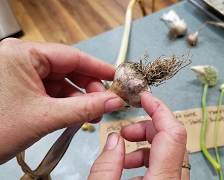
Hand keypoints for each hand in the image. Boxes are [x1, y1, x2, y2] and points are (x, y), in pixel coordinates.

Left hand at [0, 39, 123, 163]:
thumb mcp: (46, 117)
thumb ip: (85, 107)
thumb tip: (114, 101)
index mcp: (22, 54)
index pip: (71, 56)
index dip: (97, 68)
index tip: (117, 77)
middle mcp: (19, 58)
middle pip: (66, 68)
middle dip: (88, 87)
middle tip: (106, 102)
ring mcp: (17, 72)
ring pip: (58, 81)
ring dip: (77, 97)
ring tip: (93, 113)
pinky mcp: (17, 87)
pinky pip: (48, 91)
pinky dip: (64, 103)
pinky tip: (77, 114)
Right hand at [89, 92, 188, 179]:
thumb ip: (106, 167)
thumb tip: (114, 139)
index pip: (173, 133)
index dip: (159, 109)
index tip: (144, 98)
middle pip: (172, 140)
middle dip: (147, 129)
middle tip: (124, 132)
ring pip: (170, 155)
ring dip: (146, 148)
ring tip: (122, 156)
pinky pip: (166, 168)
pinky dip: (149, 163)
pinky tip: (128, 171)